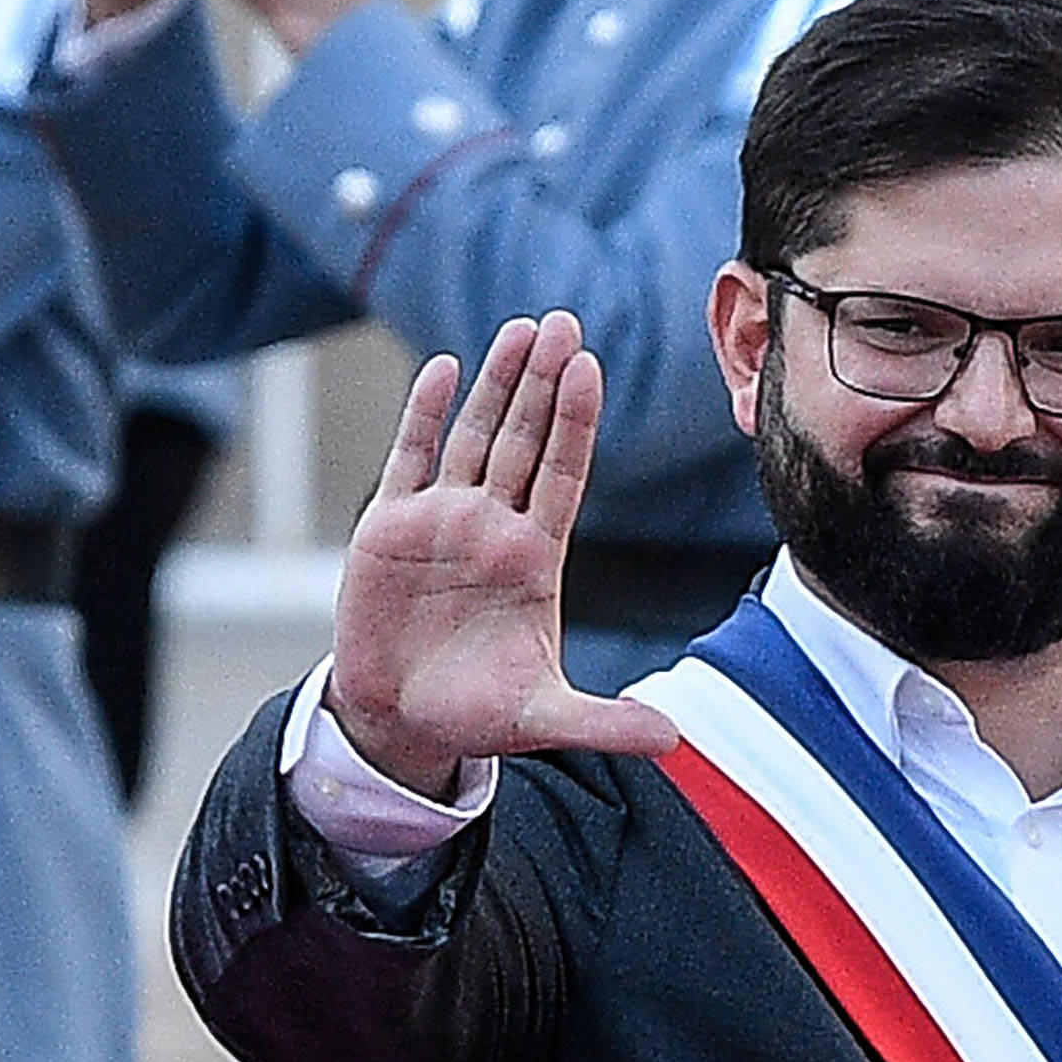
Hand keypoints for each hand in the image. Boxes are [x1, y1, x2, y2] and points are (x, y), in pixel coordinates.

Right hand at [329, 311, 676, 797]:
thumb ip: (605, 723)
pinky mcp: (389, 528)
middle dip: (542, 382)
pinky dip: (423, 416)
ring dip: (494, 383)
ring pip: (473, 437)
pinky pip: (410, 459)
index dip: (575, 422)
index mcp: (536, 558)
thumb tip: (672, 740)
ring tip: (520, 329)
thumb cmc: (477, 714)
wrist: (402, 723)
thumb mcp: (546, 720)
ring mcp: (442, 521)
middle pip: (524, 439)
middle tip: (564, 321)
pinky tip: (441, 370)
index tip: (590, 368)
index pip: (563, 474)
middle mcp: (493, 527)